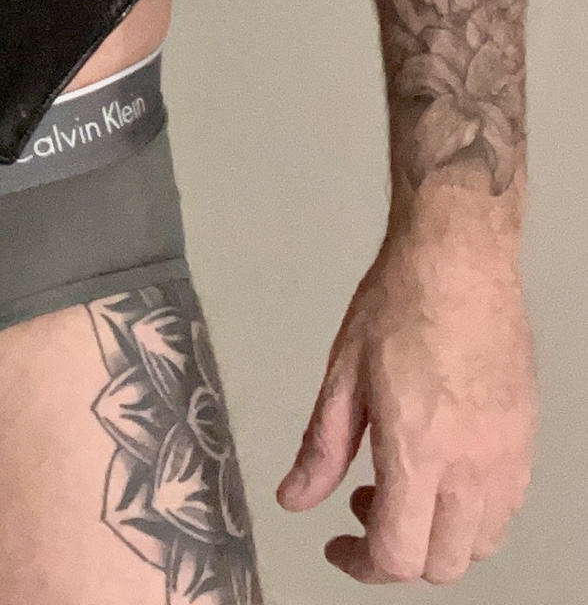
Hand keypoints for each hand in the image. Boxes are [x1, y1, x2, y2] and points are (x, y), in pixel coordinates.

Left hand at [275, 223, 535, 582]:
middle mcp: (472, 466)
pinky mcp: (528, 439)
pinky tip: (442, 471)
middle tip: (363, 509)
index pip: (397, 553)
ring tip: (402, 488)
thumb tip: (295, 498)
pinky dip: (472, 514)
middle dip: (398, 556)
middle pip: (444, 564)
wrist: (460, 259)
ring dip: (439, 538)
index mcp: (419, 450)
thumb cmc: (397, 303)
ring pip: (481, 543)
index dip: (360, 564)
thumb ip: (321, 447)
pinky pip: (507, 508)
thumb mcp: (342, 374)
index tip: (337, 545)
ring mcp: (508, 456)